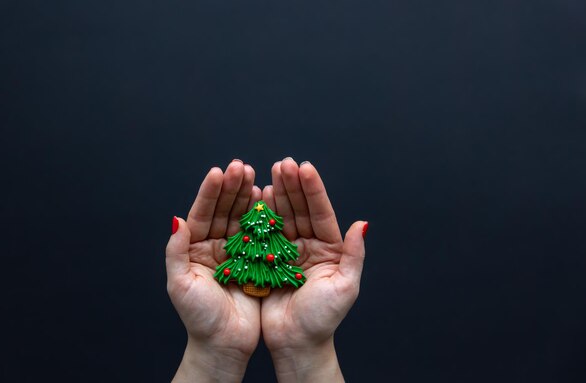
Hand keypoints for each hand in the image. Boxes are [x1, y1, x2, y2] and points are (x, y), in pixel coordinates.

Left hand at [166, 160, 261, 382]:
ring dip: (247, 195)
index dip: (209, 193)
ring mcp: (236, 252)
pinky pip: (260, 234)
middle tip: (241, 167)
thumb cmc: (199, 318)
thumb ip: (176, 251)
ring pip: (241, 217)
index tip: (218, 172)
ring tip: (255, 174)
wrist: (225, 343)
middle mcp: (214, 246)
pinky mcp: (255, 261)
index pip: (201, 214)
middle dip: (231, 187)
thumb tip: (176, 220)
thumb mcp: (180, 284)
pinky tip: (267, 197)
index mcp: (194, 249)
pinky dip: (264, 215)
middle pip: (223, 210)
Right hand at [260, 158, 366, 381]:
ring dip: (275, 194)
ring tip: (268, 172)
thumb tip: (361, 224)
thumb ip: (353, 255)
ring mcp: (286, 252)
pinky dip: (259, 214)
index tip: (304, 167)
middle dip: (291, 185)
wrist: (296, 343)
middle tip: (282, 164)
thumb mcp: (345, 287)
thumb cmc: (323, 319)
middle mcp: (309, 245)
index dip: (313, 190)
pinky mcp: (266, 261)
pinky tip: (255, 196)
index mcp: (329, 249)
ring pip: (281, 216)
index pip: (321, 213)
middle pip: (299, 209)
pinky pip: (263, 233)